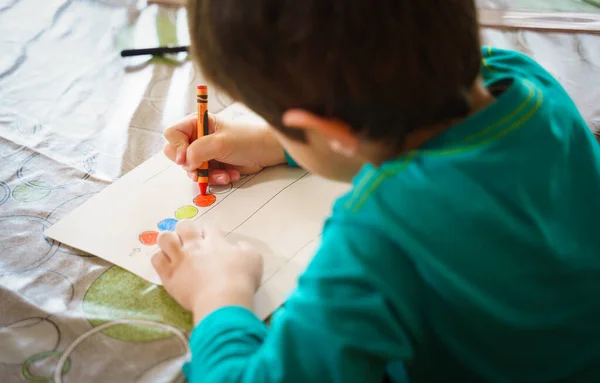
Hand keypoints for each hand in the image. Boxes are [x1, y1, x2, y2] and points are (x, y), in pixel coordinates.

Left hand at [152, 221, 262, 323]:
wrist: (223, 299)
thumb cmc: (241, 279)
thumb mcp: (254, 259)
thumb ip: (246, 248)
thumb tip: (239, 245)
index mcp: (215, 241)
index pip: (209, 227)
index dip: (209, 232)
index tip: (212, 240)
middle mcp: (195, 246)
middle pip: (184, 226)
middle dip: (186, 231)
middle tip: (191, 243)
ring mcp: (180, 259)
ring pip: (165, 238)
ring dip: (168, 242)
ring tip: (174, 251)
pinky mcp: (169, 275)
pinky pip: (156, 259)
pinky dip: (160, 259)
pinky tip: (167, 265)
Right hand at [163, 113, 285, 183]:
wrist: (265, 152)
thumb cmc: (246, 140)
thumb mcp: (221, 143)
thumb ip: (199, 150)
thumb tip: (185, 162)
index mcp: (197, 123)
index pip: (173, 134)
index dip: (177, 146)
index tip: (187, 157)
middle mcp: (197, 137)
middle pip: (176, 154)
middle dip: (191, 165)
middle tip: (202, 169)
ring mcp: (203, 152)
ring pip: (191, 169)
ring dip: (207, 175)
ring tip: (224, 174)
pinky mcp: (211, 165)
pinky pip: (203, 176)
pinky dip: (215, 179)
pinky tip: (229, 175)